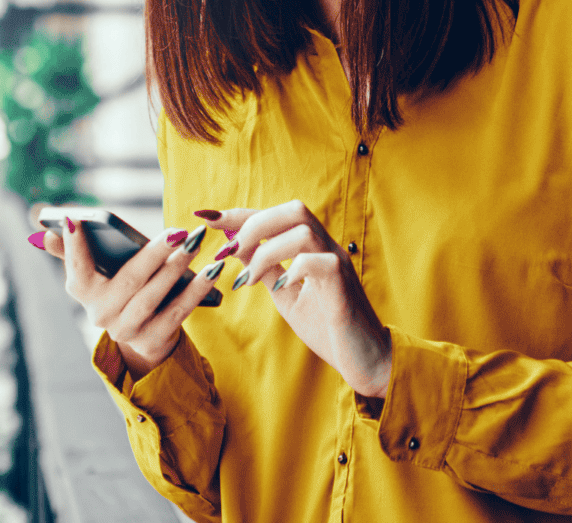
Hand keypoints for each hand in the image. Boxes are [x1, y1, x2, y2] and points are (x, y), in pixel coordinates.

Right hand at [34, 215, 224, 377]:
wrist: (141, 337)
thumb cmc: (118, 290)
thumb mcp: (95, 274)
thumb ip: (72, 252)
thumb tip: (45, 232)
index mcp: (82, 291)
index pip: (76, 266)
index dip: (73, 246)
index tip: (76, 220)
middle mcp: (100, 314)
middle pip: (128, 280)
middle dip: (154, 253)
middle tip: (176, 231)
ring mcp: (127, 330)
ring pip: (154, 295)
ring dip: (176, 268)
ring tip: (194, 244)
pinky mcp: (153, 339)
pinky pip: (178, 311)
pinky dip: (195, 290)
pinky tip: (210, 271)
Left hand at [208, 200, 391, 397]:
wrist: (366, 361)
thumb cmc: (327, 328)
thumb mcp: (285, 295)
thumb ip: (264, 268)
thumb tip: (233, 245)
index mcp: (312, 249)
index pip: (275, 216)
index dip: (239, 213)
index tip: (205, 216)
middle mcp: (327, 249)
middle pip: (293, 210)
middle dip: (253, 224)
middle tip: (228, 251)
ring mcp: (339, 264)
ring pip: (303, 230)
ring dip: (266, 251)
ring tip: (249, 279)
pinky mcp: (345, 286)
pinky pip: (320, 261)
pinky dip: (293, 269)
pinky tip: (280, 287)